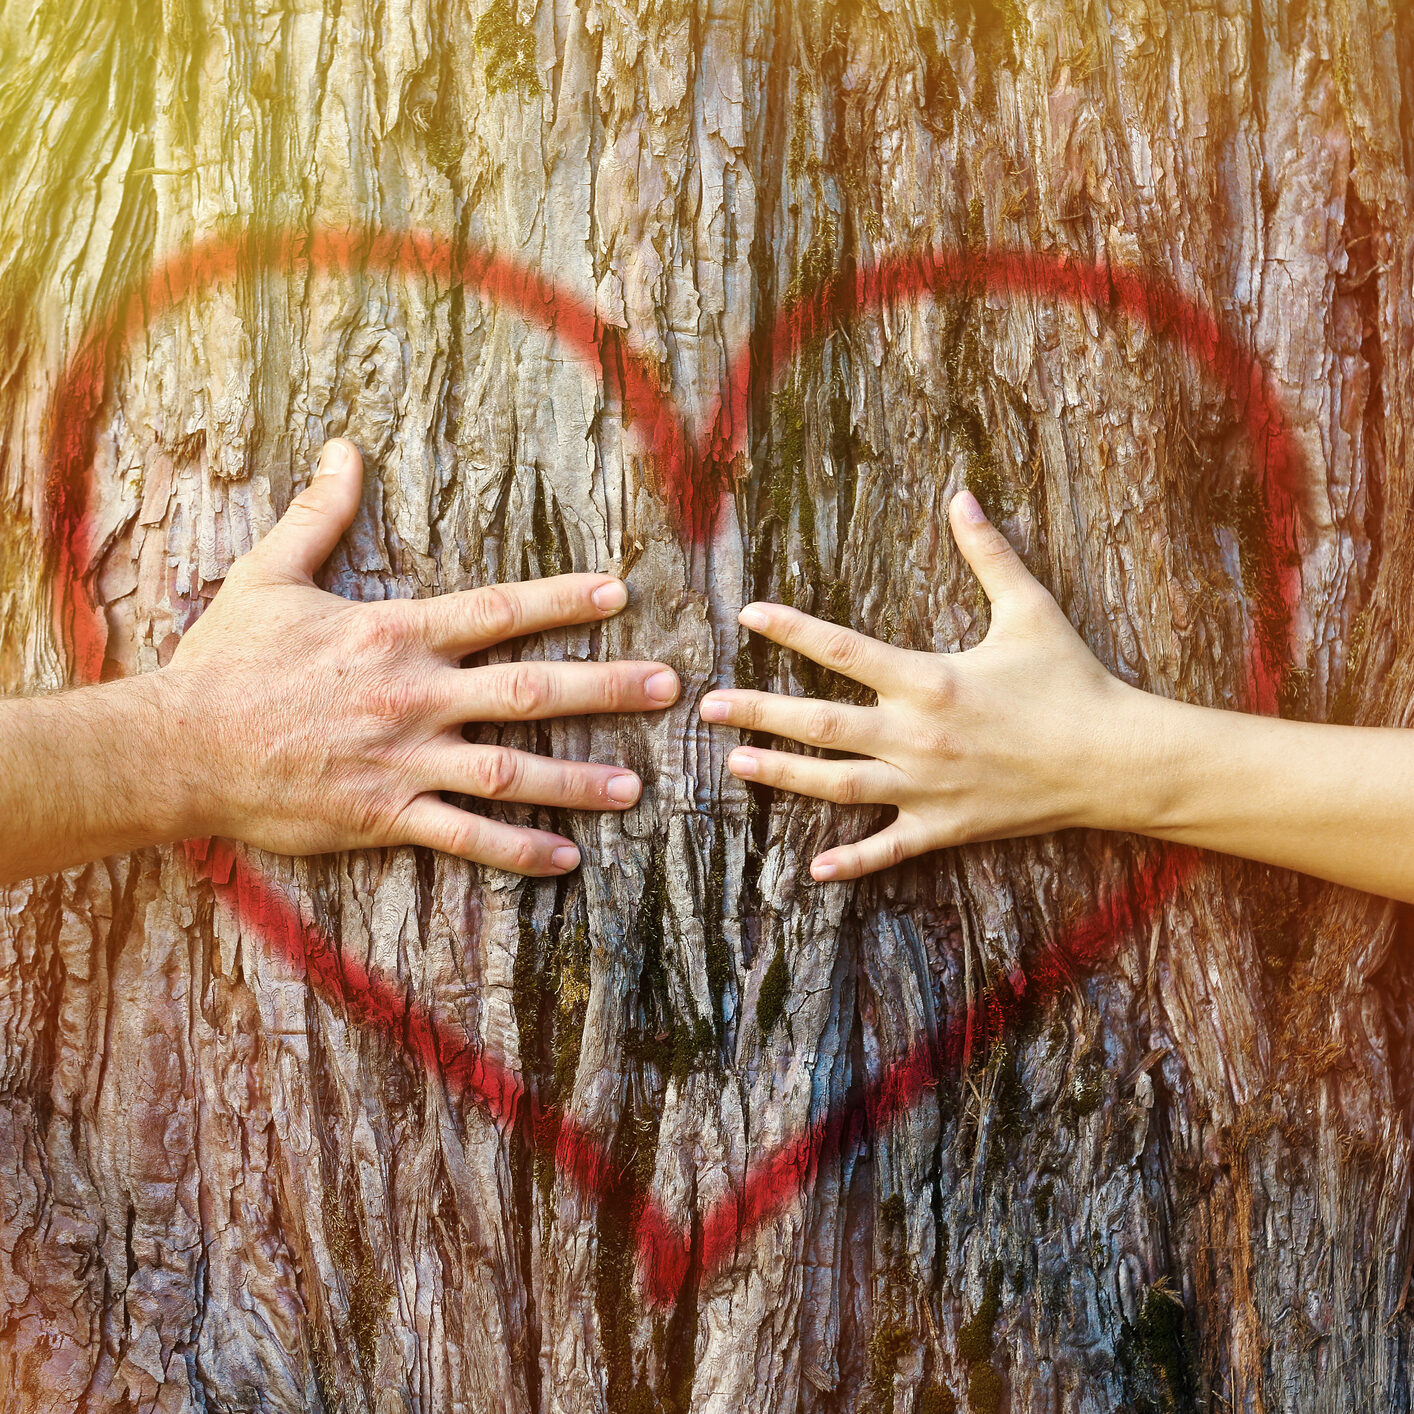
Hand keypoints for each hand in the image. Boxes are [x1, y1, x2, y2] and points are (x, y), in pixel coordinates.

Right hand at [163, 438, 679, 874]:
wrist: (177, 745)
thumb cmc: (225, 659)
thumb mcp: (270, 572)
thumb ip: (319, 513)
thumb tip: (342, 448)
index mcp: (397, 636)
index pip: (498, 611)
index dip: (563, 601)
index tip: (618, 594)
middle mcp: (414, 697)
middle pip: (530, 690)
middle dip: (605, 687)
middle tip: (667, 686)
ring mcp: (404, 761)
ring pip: (510, 772)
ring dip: (577, 780)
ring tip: (635, 786)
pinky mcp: (383, 816)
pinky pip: (464, 837)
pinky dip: (516, 850)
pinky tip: (565, 860)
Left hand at [699, 488, 1137, 880]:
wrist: (1115, 760)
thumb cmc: (1072, 680)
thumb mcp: (1031, 609)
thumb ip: (988, 554)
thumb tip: (961, 495)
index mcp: (929, 679)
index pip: (843, 648)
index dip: (791, 629)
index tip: (747, 616)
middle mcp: (916, 735)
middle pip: (819, 723)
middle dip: (760, 712)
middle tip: (709, 707)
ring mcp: (926, 787)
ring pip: (838, 784)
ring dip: (783, 777)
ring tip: (736, 766)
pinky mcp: (945, 827)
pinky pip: (889, 848)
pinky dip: (852, 861)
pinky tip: (813, 868)